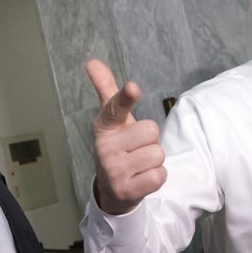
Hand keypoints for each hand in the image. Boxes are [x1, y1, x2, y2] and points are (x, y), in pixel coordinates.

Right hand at [86, 59, 166, 214]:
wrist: (113, 190)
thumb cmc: (118, 147)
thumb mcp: (112, 121)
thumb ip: (107, 90)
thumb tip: (92, 61)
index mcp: (104, 126)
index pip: (115, 107)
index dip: (125, 97)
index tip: (132, 87)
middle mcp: (104, 147)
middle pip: (151, 130)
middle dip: (150, 141)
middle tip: (136, 149)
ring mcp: (113, 170)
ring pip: (157, 154)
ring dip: (154, 161)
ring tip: (139, 165)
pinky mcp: (126, 190)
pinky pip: (159, 175)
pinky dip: (156, 177)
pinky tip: (141, 179)